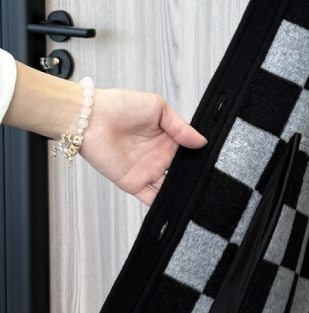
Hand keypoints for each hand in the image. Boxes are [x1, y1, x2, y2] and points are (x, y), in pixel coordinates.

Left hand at [79, 88, 206, 204]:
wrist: (90, 118)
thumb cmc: (120, 106)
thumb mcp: (158, 108)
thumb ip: (181, 127)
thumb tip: (202, 142)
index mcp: (167, 139)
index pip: (189, 152)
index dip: (201, 158)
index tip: (215, 163)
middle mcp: (159, 156)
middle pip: (182, 172)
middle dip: (195, 178)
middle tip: (210, 182)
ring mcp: (147, 171)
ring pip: (170, 187)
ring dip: (182, 192)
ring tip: (198, 196)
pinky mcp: (133, 183)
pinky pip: (151, 199)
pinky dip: (164, 205)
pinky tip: (177, 206)